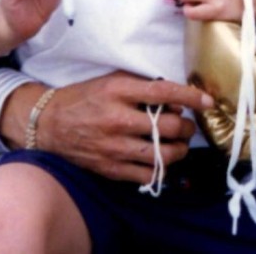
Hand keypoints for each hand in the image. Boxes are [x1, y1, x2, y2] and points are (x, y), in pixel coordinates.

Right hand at [2, 73, 213, 184]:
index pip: (164, 92)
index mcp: (117, 91)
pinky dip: (161, 169)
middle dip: (186, 127)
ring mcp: (113, 146)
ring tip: (180, 145)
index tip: (208, 101)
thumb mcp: (111, 81)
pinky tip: (163, 160)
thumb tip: (176, 98)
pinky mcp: (109, 168)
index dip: (191, 96)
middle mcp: (117, 119)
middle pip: (168, 126)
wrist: (47, 124)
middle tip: (187, 125)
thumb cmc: (84, 98)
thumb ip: (142, 87)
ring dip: (179, 150)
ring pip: (162, 154)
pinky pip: (147, 174)